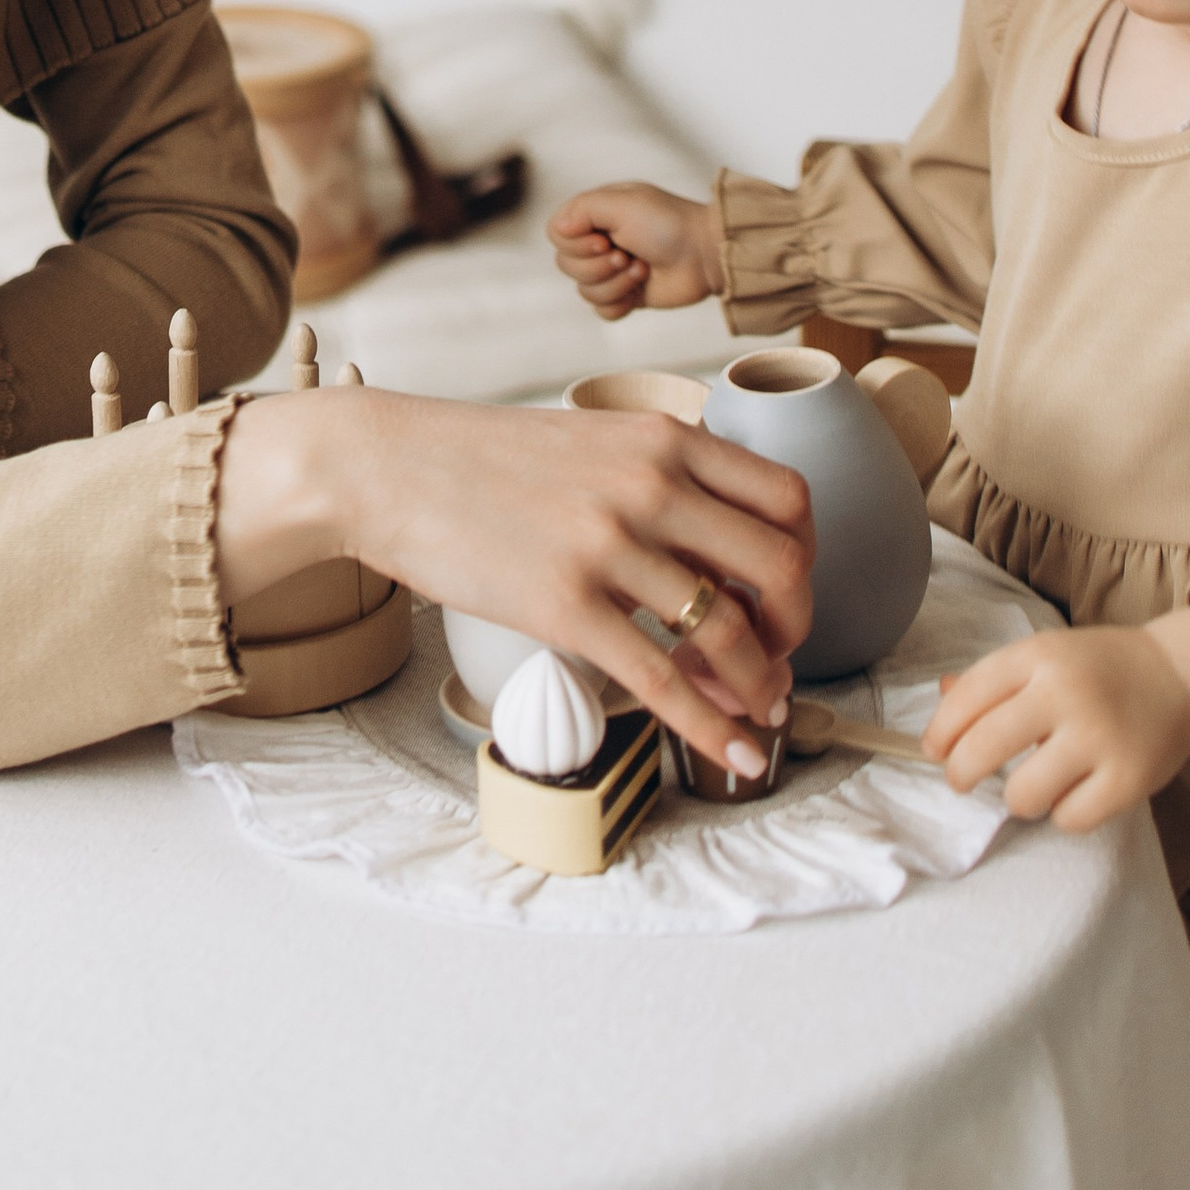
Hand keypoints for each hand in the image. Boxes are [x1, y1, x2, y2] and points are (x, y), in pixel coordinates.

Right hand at [221, 386, 813, 780]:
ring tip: (753, 708)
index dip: (805, 558)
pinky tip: (732, 751)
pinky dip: (711, 726)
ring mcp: (608, 545)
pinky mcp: (563, 605)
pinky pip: (661, 680)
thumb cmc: (478, 459)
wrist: (384, 465)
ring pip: (727, 629)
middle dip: (793, 625)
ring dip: (758, 683)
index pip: (786, 498)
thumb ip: (653, 473)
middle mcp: (649, 484)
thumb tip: (709, 542)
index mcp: (661, 437)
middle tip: (773, 655)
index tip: (781, 593)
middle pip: (779, 565)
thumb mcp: (587, 439)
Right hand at [547, 180, 724, 319]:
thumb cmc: (667, 223)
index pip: (556, 234)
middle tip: (628, 256)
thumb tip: (558, 229)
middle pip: (566, 266)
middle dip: (599, 267)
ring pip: (584, 292)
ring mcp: (611, 271)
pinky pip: (602, 311)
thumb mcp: (621, 203)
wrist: (705, 255)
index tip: (604, 241)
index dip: (575, 245)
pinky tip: (639, 291)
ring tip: (641, 270)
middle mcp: (598, 241)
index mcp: (594, 215)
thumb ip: (582, 209)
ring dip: (615, 284)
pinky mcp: (626, 295)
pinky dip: (619, 303)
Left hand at [924, 626, 1189, 829]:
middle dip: (960, 773)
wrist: (1180, 677)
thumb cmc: (1100, 669)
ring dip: (1016, 798)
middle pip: (984, 747)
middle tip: (961, 780)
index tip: (933, 750)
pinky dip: (1062, 814)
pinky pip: (1069, 818)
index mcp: (1039, 657)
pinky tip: (1069, 795)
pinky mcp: (1129, 779)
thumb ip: (993, 678)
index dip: (940, 730)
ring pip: (1023, 794)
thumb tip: (940, 694)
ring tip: (1027, 788)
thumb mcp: (1045, 654)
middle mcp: (1067, 694)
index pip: (968, 697)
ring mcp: (1100, 738)